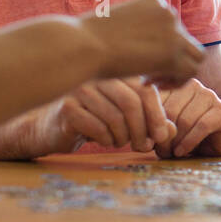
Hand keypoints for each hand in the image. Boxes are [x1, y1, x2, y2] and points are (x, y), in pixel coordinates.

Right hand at [36, 77, 175, 154]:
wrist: (49, 128)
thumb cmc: (93, 122)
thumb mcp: (126, 121)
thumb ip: (150, 123)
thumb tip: (171, 131)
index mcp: (117, 75)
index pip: (145, 91)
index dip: (157, 115)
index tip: (162, 136)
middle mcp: (99, 77)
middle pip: (131, 103)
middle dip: (142, 130)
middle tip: (143, 146)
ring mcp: (81, 90)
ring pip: (115, 117)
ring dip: (123, 137)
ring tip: (119, 142)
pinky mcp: (67, 107)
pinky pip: (97, 128)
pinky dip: (106, 140)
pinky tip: (103, 141)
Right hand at [80, 0, 203, 86]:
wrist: (82, 45)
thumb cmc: (85, 40)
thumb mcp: (114, 28)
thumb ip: (135, 33)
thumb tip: (143, 48)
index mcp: (155, 2)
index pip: (172, 28)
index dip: (159, 48)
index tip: (138, 61)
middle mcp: (168, 12)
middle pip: (185, 41)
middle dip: (170, 60)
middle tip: (146, 74)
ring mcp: (174, 32)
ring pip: (196, 56)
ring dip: (177, 72)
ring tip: (153, 81)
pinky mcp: (173, 52)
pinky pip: (191, 71)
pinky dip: (176, 83)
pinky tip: (149, 84)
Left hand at [156, 79, 220, 157]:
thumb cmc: (187, 132)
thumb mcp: (167, 128)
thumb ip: (154, 126)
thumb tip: (143, 135)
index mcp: (175, 84)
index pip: (156, 101)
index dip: (150, 124)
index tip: (149, 142)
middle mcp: (192, 85)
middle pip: (170, 111)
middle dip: (163, 135)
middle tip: (161, 151)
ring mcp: (209, 96)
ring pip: (185, 120)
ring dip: (176, 141)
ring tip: (172, 153)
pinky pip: (201, 126)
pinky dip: (189, 142)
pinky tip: (182, 151)